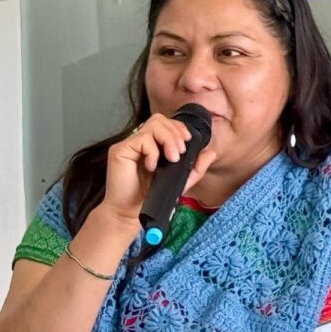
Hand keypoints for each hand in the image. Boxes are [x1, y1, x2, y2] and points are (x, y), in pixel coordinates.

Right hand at [99, 113, 217, 224]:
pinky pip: (141, 140)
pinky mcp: (119, 150)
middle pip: (159, 120)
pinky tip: (152, 167)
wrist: (131, 212)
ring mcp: (129, 144)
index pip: (165, 123)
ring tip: (171, 159)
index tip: (187, 140)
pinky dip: (152, 152)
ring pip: (152, 126)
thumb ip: (196, 167)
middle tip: (180, 153)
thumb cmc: (152, 194)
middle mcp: (139, 140)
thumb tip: (211, 152)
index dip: (178, 128)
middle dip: (175, 134)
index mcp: (152, 143)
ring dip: (168, 140)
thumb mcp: (181, 180)